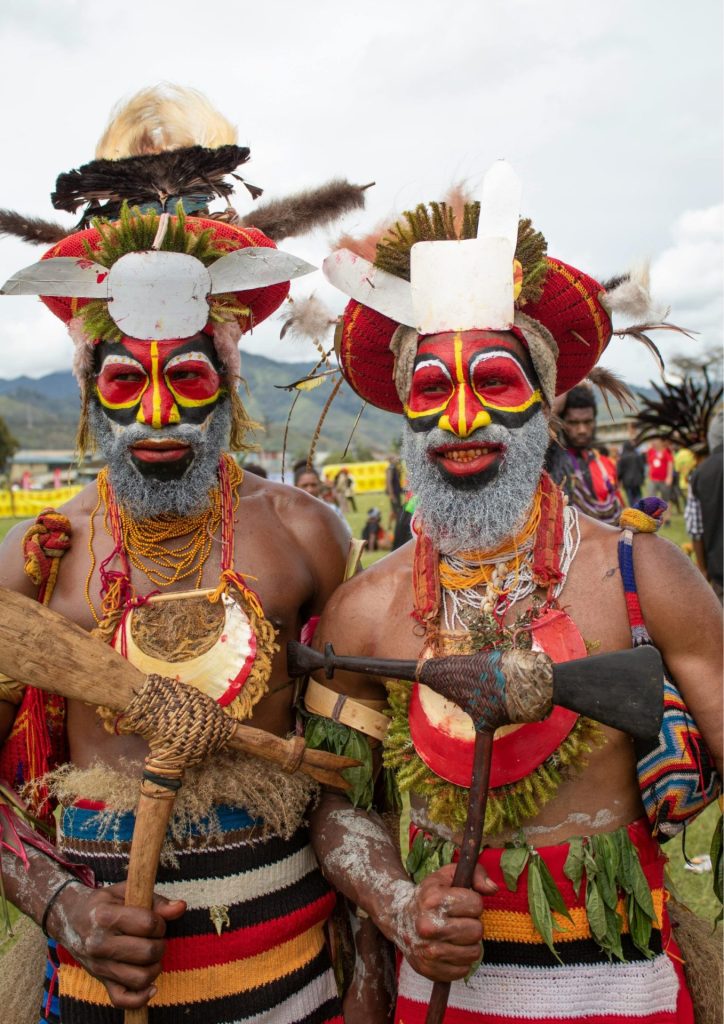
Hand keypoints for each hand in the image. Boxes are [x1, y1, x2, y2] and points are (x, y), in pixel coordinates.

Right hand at [47, 879, 185, 1008]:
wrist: (69, 917)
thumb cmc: (103, 903)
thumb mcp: (125, 892)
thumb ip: (155, 900)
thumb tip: (181, 907)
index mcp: (105, 916)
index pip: (148, 924)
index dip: (160, 922)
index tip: (156, 921)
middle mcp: (99, 943)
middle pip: (147, 952)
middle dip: (160, 944)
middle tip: (155, 938)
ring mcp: (99, 965)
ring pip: (141, 978)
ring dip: (155, 967)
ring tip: (151, 956)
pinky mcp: (100, 981)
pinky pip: (123, 1000)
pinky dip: (141, 997)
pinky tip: (151, 986)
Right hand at [392, 863, 496, 982]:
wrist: (399, 918)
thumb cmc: (430, 895)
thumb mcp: (448, 875)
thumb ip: (476, 873)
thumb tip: (493, 889)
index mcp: (433, 900)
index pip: (476, 904)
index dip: (472, 902)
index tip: (461, 903)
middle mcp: (428, 927)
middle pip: (477, 931)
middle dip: (472, 924)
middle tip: (458, 920)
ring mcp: (428, 951)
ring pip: (473, 952)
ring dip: (468, 944)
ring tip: (454, 935)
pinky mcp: (429, 970)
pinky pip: (463, 970)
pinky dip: (460, 961)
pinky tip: (449, 949)